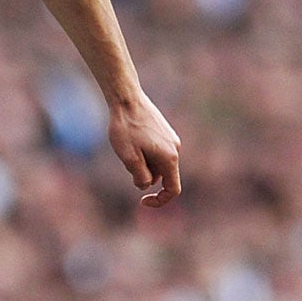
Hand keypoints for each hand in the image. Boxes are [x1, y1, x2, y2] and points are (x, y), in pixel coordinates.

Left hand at [108, 91, 181, 208]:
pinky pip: (156, 152)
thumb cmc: (126, 128)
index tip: (142, 201)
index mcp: (170, 158)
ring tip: (127, 146)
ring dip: (143, 163)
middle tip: (126, 159)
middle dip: (144, 175)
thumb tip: (146, 185)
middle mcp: (175, 149)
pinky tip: (131, 138)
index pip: (172, 189)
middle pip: (162, 175)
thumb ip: (140, 177)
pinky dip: (144, 153)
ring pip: (157, 163)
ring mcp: (170, 139)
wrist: (126, 99)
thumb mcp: (129, 158)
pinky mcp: (164, 132)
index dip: (160, 200)